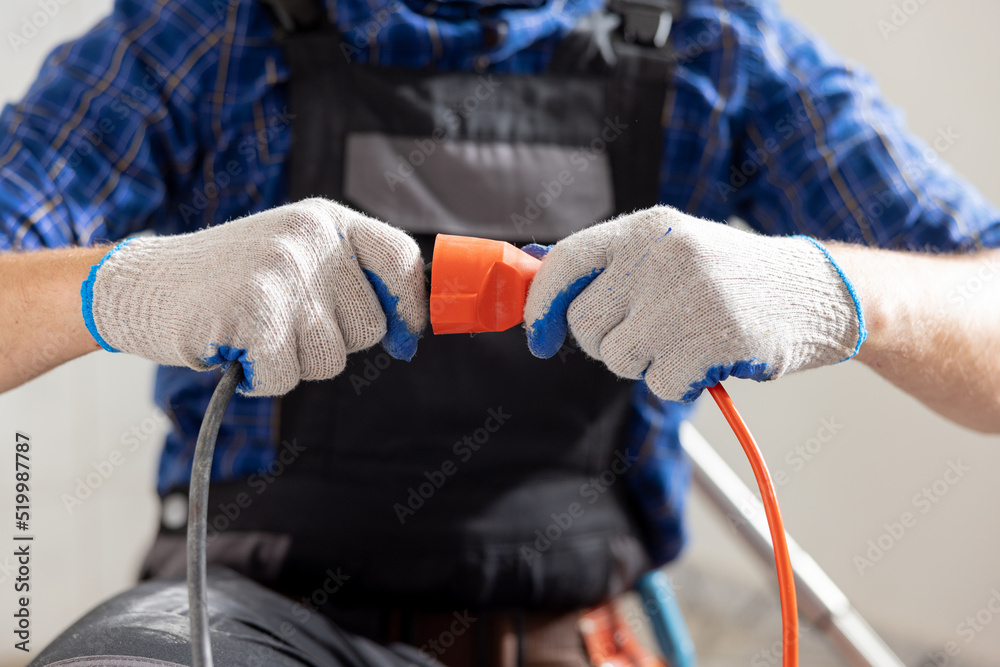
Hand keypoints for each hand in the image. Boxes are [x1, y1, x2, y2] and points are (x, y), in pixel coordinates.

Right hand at [81, 198, 425, 395]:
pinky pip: (287, 376)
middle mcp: (310, 238)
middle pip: (369, 326)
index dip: (411, 305)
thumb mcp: (295, 257)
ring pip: (330, 358)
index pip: (401, 257)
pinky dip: (261, 379)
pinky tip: (236, 351)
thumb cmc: (228, 282)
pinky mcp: (253, 311)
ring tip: (253, 332)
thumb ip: (351, 282)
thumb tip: (412, 333)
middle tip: (282, 322)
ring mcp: (281, 272)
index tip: (405, 335)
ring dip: (292, 363)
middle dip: (332, 342)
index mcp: (326, 220)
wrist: (141, 284)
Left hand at [524, 206, 864, 401]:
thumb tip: (538, 292)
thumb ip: (612, 270)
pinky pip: (660, 383)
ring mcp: (689, 295)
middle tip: (648, 336)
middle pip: (586, 325)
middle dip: (606, 344)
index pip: (565, 263)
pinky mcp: (715, 338)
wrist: (817, 292)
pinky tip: (711, 357)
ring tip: (688, 340)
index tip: (540, 338)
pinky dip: (680, 383)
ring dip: (646, 364)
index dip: (541, 307)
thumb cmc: (730, 278)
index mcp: (646, 228)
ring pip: (619, 359)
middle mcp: (662, 255)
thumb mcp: (672, 251)